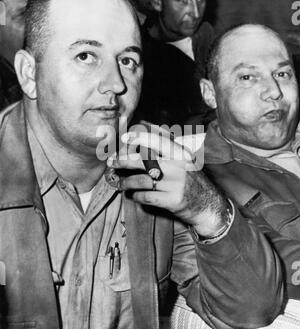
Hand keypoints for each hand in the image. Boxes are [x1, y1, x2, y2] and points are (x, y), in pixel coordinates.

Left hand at [108, 130, 228, 236]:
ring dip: (126, 182)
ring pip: (142, 180)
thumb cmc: (191, 178)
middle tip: (111, 162)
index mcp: (180, 154)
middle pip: (144, 160)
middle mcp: (178, 167)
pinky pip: (146, 197)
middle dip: (123, 160)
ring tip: (120, 183)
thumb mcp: (184, 158)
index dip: (138, 137)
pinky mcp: (172, 200)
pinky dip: (136, 196)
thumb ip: (166, 142)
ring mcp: (175, 184)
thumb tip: (143, 123)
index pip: (156, 140)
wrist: (209, 205)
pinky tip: (132, 195)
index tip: (123, 138)